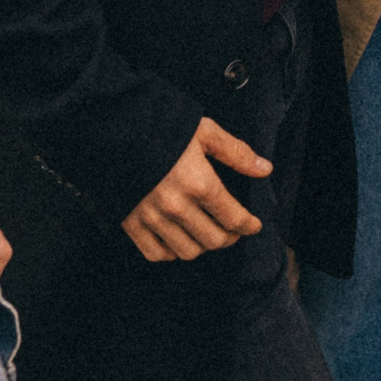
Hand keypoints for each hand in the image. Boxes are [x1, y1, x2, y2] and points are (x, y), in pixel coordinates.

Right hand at [120, 118, 271, 262]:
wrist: (116, 127)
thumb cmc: (162, 127)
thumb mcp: (204, 132)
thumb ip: (236, 153)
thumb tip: (264, 169)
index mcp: (199, 182)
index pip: (233, 218)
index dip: (249, 225)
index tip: (253, 225)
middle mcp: (176, 206)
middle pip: (213, 240)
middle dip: (228, 237)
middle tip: (231, 230)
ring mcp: (151, 217)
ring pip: (187, 251)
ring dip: (201, 245)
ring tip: (205, 232)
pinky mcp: (130, 223)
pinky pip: (155, 254)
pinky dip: (170, 252)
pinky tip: (177, 238)